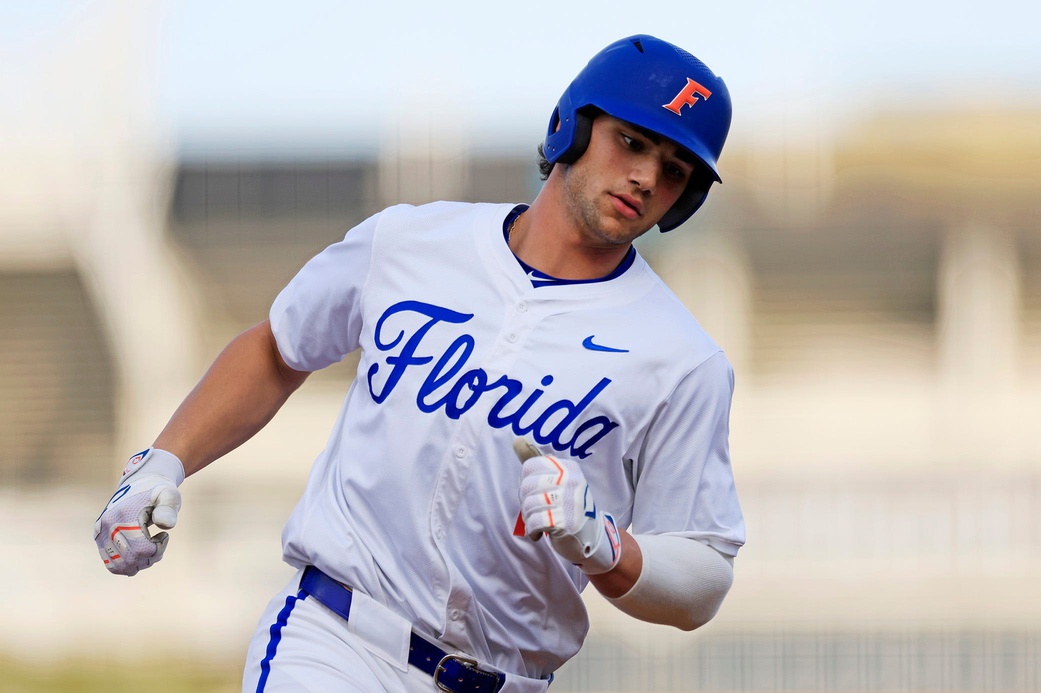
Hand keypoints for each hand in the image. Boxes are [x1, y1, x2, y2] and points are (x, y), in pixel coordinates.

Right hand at [93, 448, 183, 576]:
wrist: (139, 485)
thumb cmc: (157, 492)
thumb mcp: (169, 495)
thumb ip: (169, 508)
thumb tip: (165, 525)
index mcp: (125, 514)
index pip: (141, 548)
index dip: (157, 549)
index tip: (164, 536)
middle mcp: (108, 524)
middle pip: (130, 560)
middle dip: (150, 558)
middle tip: (159, 544)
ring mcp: (101, 532)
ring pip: (119, 566)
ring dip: (139, 564)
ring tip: (149, 549)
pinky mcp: (99, 538)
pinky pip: (110, 564)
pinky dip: (127, 565)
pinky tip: (139, 554)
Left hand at [515, 438, 620, 574]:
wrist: (589, 538)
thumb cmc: (567, 507)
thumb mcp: (555, 480)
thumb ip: (534, 460)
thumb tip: (517, 439)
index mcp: (568, 468)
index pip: (530, 466)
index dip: (526, 483)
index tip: (537, 493)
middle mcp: (571, 481)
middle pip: (527, 486)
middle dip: (526, 502)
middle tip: (538, 510)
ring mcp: (570, 501)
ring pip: (529, 505)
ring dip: (530, 518)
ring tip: (540, 522)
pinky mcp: (566, 522)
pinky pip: (534, 522)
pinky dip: (533, 530)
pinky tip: (540, 533)